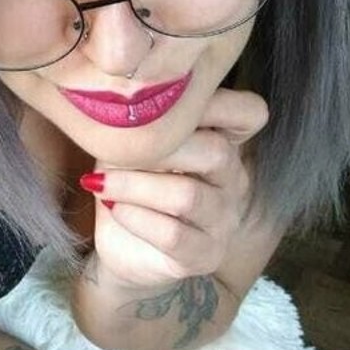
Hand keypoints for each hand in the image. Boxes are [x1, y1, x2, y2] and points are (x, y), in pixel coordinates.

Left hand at [85, 88, 268, 291]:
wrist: (122, 244)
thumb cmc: (129, 179)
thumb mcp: (131, 140)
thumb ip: (141, 117)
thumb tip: (121, 94)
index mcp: (222, 142)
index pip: (248, 113)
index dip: (215, 102)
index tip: (163, 99)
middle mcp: (233, 180)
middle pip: (215, 151)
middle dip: (158, 147)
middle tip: (116, 149)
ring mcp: (223, 220)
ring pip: (187, 196)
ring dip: (133, 185)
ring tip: (101, 182)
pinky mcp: (204, 255)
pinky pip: (172, 234)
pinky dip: (134, 216)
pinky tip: (113, 207)